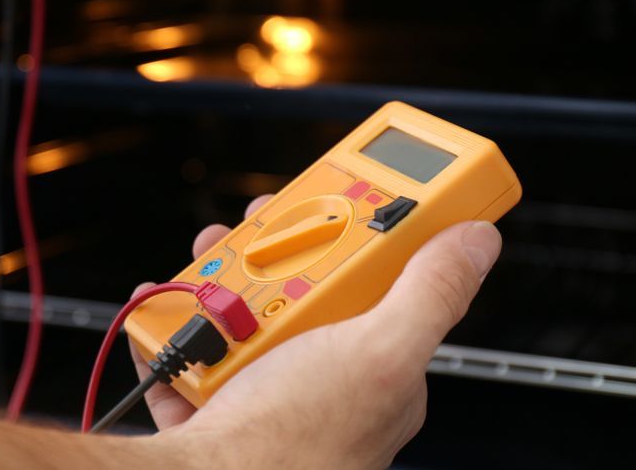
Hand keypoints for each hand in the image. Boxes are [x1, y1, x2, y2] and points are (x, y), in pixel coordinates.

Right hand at [132, 201, 501, 469]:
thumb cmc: (297, 443)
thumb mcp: (379, 352)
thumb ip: (430, 291)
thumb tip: (478, 241)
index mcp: (378, 368)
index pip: (379, 283)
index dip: (357, 234)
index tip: (333, 200)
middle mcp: (325, 380)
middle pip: (302, 288)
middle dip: (271, 251)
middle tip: (250, 232)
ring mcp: (269, 391)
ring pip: (244, 311)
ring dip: (216, 283)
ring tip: (204, 278)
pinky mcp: (218, 403)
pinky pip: (194, 349)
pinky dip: (174, 325)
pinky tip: (165, 308)